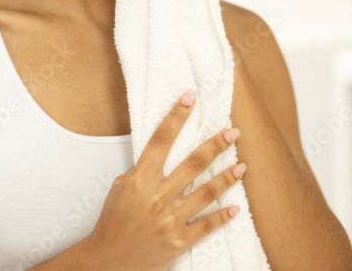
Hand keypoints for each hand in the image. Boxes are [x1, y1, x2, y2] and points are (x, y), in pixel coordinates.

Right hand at [80, 90, 246, 270]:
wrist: (108, 261)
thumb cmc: (114, 221)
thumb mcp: (121, 188)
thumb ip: (143, 170)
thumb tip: (164, 151)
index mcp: (140, 179)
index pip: (161, 139)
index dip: (177, 116)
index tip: (190, 97)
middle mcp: (157, 196)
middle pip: (194, 163)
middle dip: (216, 144)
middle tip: (234, 131)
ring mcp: (170, 220)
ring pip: (207, 192)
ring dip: (227, 177)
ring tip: (243, 165)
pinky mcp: (179, 242)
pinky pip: (207, 225)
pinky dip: (223, 216)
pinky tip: (237, 207)